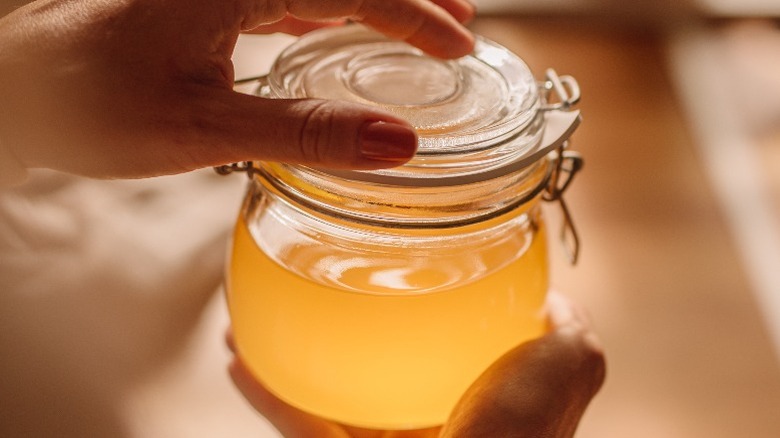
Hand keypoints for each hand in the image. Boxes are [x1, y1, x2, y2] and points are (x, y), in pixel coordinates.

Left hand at [0, 0, 474, 180]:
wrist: (21, 92)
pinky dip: (328, 16)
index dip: (416, 17)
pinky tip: (343, 38)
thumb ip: (307, 131)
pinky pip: (286, 0)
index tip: (460, 49)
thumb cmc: (92, 102)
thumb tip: (398, 144)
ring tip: (423, 29)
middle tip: (462, 27)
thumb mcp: (208, 127)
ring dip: (373, 5)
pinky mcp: (205, 3)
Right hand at [227, 292, 605, 437]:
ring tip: (259, 320)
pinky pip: (296, 423)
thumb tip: (555, 299)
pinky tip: (240, 357)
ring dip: (290, 359)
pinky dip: (267, 395)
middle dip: (342, 334)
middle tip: (319, 293)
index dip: (419, 313)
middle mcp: (429, 424)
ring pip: (326, 393)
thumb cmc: (524, 433)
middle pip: (375, 368)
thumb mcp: (571, 364)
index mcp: (477, 400)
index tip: (398, 279)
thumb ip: (570, 331)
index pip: (440, 346)